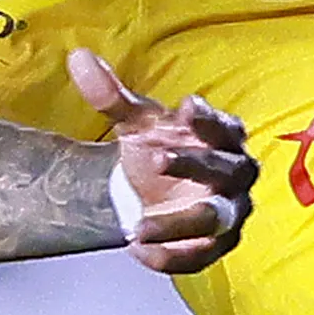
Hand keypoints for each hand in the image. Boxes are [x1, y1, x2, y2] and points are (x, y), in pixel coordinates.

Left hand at [71, 47, 255, 275]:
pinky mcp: (215, 244)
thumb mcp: (135, 121)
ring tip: (137, 228)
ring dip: (179, 223)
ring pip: (216, 218)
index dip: (208, 119)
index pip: (224, 125)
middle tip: (157, 159)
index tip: (186, 108)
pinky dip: (171, 256)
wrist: (156, 189)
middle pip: (224, 170)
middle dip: (192, 165)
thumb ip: (111, 95)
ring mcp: (230, 210)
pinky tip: (137, 250)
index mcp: (223, 135)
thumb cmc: (159, 145)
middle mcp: (235, 172)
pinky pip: (201, 255)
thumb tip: (78, 58)